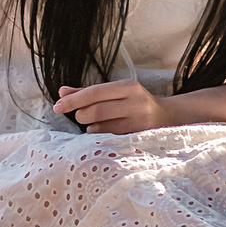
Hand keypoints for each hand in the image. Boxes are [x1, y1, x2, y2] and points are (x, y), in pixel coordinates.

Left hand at [54, 78, 173, 133]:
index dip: (73, 100)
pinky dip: (100, 136)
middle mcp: (136, 103)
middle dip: (81, 115)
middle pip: (96, 111)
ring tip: (97, 124)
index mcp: (128, 87)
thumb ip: (88, 92)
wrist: (168, 118)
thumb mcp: (116, 92)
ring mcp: (139, 122)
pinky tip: (104, 133)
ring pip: (101, 128)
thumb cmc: (134, 103)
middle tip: (81, 116)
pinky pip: (109, 139)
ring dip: (90, 128)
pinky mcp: (139, 138)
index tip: (57, 105)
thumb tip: (61, 92)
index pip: (95, 92)